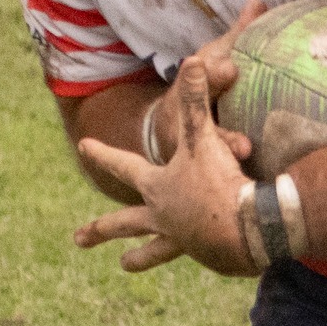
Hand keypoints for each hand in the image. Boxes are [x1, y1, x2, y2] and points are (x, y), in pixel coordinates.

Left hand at [74, 57, 257, 275]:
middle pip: (126, 222)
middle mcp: (163, 217)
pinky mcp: (208, 255)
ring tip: (124, 265)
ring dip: (140, 256)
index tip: (82, 145)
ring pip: (155, 248)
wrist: (249, 231)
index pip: (123, 166)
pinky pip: (196, 251)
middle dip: (101, 229)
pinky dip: (195, 250)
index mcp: (156, 188)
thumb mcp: (204, 138)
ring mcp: (183, 240)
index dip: (103, 153)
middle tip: (77, 239)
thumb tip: (192, 60)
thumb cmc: (219, 183)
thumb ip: (197, 101)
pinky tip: (201, 252)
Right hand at [147, 0, 264, 165]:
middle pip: (200, 113)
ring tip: (245, 149)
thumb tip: (259, 2)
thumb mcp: (216, 58)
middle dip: (218, 112)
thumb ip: (239, 35)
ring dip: (225, 146)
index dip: (216, 75)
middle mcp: (188, 112)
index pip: (205, 76)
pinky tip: (249, 178)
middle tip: (238, 113)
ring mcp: (190, 140)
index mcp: (194, 83)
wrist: (167, 127)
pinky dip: (227, 175)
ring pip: (205, 144)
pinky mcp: (198, 163)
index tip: (230, 69)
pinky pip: (214, 170)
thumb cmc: (204, 86)